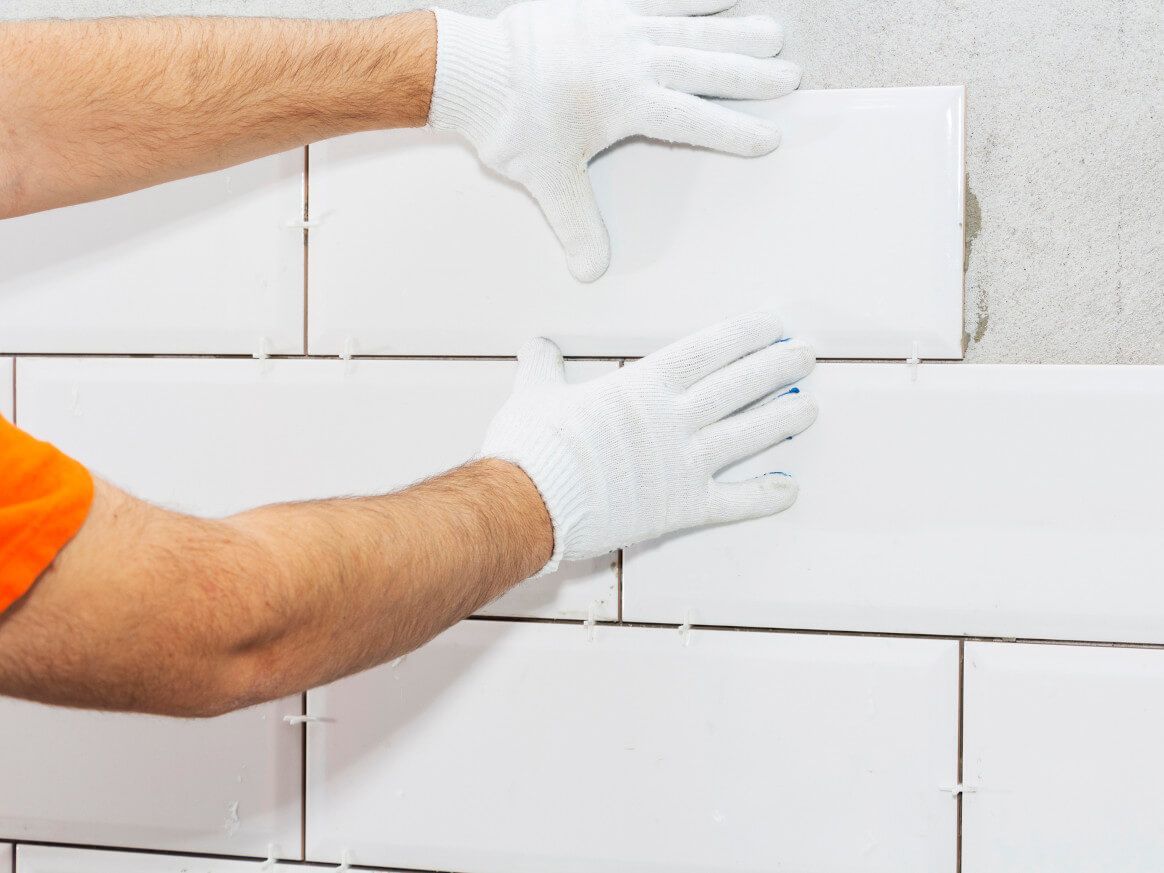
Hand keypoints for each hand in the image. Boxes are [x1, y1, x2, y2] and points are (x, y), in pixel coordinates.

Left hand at [427, 0, 800, 280]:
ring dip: (734, 32)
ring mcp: (620, 27)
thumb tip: (590, 271)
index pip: (693, 120)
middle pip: (705, 67)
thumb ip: (577, 224)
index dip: (734, 130)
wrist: (473, 68)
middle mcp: (633, 60)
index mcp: (627, 103)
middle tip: (790, 78)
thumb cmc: (511, 123)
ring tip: (774, 32)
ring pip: (690, 28)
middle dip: (750, 76)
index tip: (769, 137)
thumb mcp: (548, 181)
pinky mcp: (602, 6)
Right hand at [480, 311, 816, 573]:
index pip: (707, 350)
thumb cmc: (530, 449)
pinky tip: (790, 489)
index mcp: (642, 386)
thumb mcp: (533, 395)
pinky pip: (732, 501)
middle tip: (806, 354)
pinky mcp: (680, 507)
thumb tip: (536, 347)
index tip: (772, 324)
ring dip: (781, 420)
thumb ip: (542, 368)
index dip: (745, 334)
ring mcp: (682, 464)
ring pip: (745, 436)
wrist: (527, 503)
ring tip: (810, 408)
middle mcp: (672, 420)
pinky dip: (763, 496)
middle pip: (737, 387)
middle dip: (775, 368)